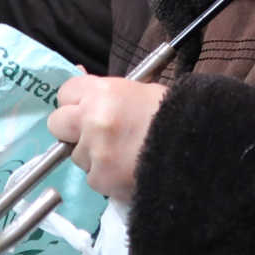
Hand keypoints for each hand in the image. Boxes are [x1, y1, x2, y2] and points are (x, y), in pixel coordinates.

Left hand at [48, 75, 166, 202]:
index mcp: (103, 92)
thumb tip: (78, 76)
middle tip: (96, 133)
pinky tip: (128, 169)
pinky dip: (106, 176)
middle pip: (57, 124)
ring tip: (123, 153)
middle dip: (72, 129)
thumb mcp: (139, 91)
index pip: (65, 93)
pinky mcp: (101, 178)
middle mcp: (93, 119)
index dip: (76, 102)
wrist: (197, 149)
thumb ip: (106, 91)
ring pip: (77, 154)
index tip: (87, 109)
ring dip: (93, 155)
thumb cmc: (173, 115)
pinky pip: (92, 177)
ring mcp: (95, 151)